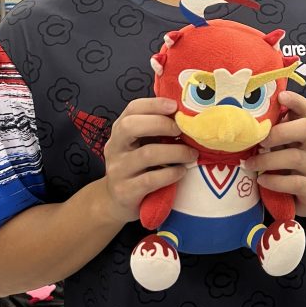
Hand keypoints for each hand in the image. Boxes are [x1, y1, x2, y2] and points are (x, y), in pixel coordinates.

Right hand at [102, 98, 197, 223]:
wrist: (116, 202)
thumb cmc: (137, 168)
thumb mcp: (140, 145)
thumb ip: (155, 130)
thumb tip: (186, 115)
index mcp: (119, 131)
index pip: (132, 109)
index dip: (154, 104)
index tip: (175, 106)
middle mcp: (115, 148)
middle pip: (130, 126)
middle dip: (160, 124)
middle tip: (181, 130)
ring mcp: (118, 170)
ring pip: (146, 154)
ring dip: (175, 152)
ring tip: (191, 154)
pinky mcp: (125, 192)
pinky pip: (151, 179)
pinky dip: (170, 173)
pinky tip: (181, 171)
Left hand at [242, 92, 305, 216]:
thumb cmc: (285, 165)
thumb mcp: (277, 147)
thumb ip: (265, 135)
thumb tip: (233, 124)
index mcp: (301, 130)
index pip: (304, 109)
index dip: (295, 100)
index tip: (281, 96)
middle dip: (282, 132)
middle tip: (260, 141)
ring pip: (296, 157)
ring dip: (268, 160)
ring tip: (249, 164)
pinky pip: (296, 182)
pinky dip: (276, 181)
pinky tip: (261, 180)